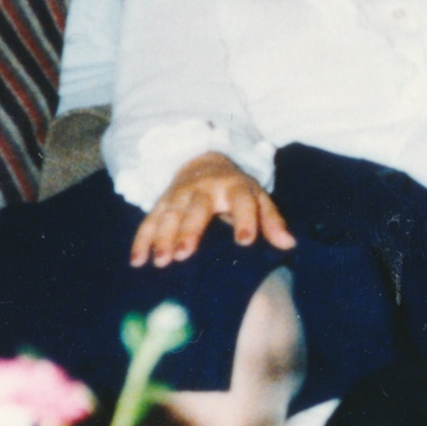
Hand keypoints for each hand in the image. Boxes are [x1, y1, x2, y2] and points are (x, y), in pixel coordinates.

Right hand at [132, 151, 295, 266]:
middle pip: (196, 208)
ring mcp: (179, 194)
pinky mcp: (161, 202)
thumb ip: (272, 221)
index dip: (245, 220)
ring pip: (169, 214)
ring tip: (160, 262)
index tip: (245, 242)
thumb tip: (289, 244)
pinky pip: (149, 220)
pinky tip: (137, 261)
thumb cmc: (237, 191)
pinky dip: (141, 240)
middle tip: (183, 255)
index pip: (241, 202)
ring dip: (162, 238)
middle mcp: (204, 188)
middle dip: (189, 231)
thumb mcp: (258, 199)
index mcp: (234, 187)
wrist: (203, 163)